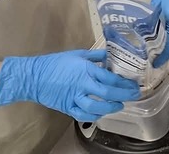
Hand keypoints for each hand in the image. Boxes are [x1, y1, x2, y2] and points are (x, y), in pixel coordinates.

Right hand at [0, 49, 139, 122]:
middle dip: (124, 95)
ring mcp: (74, 98)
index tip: (133, 84)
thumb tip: (109, 55)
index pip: (110, 78)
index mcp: (86, 70)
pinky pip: (83, 115)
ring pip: (96, 107)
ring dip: (110, 107)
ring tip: (120, 105)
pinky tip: (101, 113)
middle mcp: (82, 85)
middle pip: (107, 92)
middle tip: (134, 95)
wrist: (34, 76)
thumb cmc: (56, 63)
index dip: (124, 82)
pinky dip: (94, 115)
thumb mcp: (78, 53)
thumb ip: (95, 55)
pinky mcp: (67, 107)